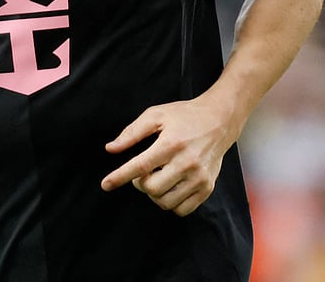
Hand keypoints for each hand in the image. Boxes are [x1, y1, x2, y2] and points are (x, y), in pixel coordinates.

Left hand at [100, 97, 237, 216]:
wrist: (219, 120)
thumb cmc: (184, 116)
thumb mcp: (155, 115)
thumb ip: (131, 132)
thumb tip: (111, 149)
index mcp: (171, 144)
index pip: (140, 166)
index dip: (120, 177)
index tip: (105, 185)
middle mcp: (187, 163)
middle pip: (152, 188)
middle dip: (140, 183)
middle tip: (142, 172)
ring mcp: (199, 178)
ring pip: (166, 202)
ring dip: (154, 194)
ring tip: (156, 178)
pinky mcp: (208, 187)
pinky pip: (183, 209)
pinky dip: (171, 203)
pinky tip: (169, 187)